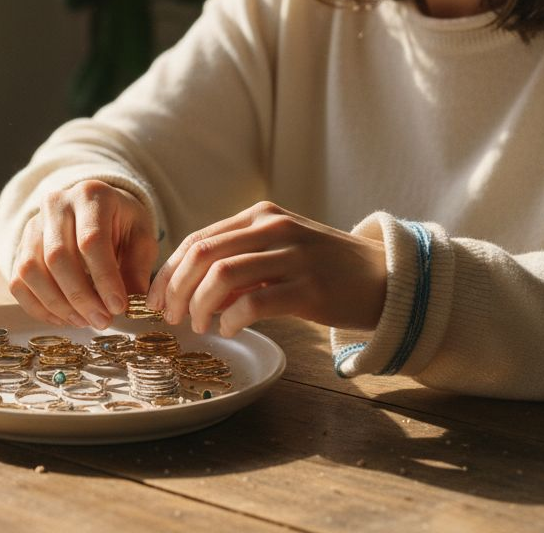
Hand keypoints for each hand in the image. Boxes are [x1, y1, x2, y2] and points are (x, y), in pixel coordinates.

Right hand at [9, 180, 158, 329]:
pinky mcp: (20, 247)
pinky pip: (18, 282)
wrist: (95, 210)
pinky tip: (64, 318)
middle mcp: (56, 204)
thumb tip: (135, 302)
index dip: (104, 278)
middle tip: (102, 321)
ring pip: (31, 271)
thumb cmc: (121, 224)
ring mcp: (32, 225)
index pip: (91, 239)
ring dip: (58, 305)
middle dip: (80, 297)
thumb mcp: (140, 237)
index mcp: (91, 195)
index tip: (118, 306)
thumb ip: (138, 267)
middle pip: (57, 256)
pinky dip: (38, 307)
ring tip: (84, 321)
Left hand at [147, 201, 386, 336]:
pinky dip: (232, 318)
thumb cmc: (326, 268)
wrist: (386, 277)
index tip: (157, 299)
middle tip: (170, 317)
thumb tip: (189, 291)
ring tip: (199, 325)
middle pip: (202, 254)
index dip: (169, 271)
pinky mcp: (309, 288)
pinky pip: (255, 302)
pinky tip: (229, 328)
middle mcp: (274, 228)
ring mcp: (293, 256)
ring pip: (222, 275)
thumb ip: (239, 262)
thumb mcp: (280, 250)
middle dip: (175, 289)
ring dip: (199, 305)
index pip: (198, 239)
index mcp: (261, 215)